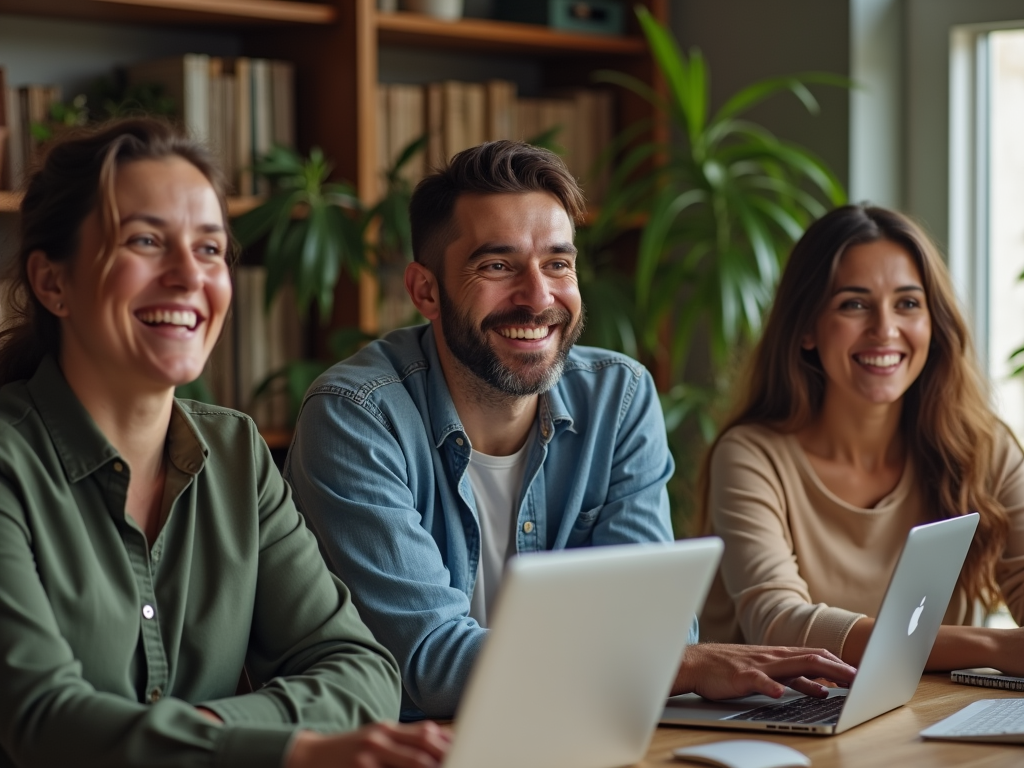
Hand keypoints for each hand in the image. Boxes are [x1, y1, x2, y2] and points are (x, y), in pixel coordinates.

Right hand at [285, 721, 450, 767]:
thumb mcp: (377, 737)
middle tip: (463, 762)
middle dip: (444, 760)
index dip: (449, 745)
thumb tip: (441, 737)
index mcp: (387, 729)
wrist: (307, 756)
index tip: (468, 750)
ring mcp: (367, 758)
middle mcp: (379, 739)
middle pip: (423, 750)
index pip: (427, 734)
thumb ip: (406, 739)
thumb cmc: (349, 750)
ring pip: (412, 765)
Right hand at [671, 643, 856, 699]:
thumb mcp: (769, 671)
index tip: (861, 672)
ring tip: (834, 686)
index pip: (818, 656)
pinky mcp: (741, 676)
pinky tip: (779, 693)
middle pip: (812, 659)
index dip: (841, 664)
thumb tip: (824, 688)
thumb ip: (795, 679)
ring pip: (792, 667)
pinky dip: (770, 686)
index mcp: (781, 656)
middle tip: (861, 678)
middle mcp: (774, 657)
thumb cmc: (732, 668)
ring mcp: (759, 665)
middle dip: (838, 668)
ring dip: (816, 675)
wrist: (697, 662)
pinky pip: (758, 680)